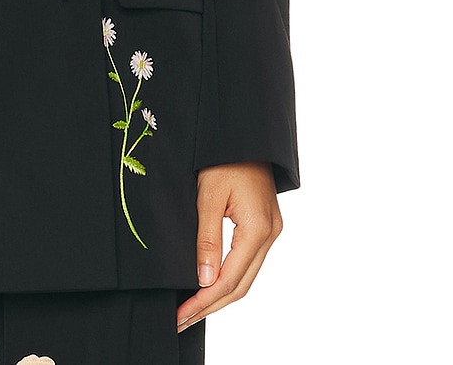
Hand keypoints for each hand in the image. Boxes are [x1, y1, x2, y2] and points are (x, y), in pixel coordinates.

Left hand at [176, 162, 281, 332]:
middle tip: (183, 319)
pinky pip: (248, 261)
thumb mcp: (209, 195)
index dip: (205, 300)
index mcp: (258, 229)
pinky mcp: (265, 225)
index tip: (183, 314)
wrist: (244, 132)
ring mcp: (270, 230)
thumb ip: (207, 239)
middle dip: (211, 305)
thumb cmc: (225, 156)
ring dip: (220, 295)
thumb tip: (204, 280)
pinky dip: (230, 277)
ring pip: (247, 276)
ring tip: (193, 309)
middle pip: (241, 284)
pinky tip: (211, 283)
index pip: (230, 279)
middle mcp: (269, 234)